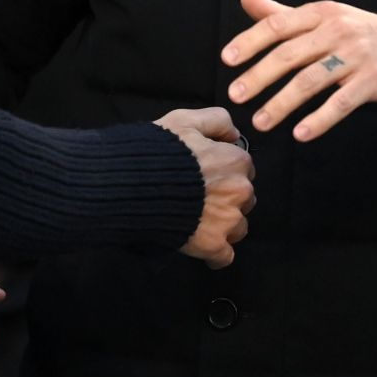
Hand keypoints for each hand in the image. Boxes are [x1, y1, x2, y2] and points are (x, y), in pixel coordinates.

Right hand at [153, 108, 255, 268]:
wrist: (133, 187)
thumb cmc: (159, 151)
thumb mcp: (185, 120)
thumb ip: (217, 120)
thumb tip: (235, 135)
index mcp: (235, 161)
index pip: (242, 167)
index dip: (223, 169)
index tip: (205, 173)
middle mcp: (240, 191)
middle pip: (243, 198)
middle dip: (226, 197)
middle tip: (199, 196)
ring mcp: (228, 221)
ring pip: (237, 227)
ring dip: (222, 225)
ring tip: (196, 219)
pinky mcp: (213, 246)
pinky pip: (224, 257)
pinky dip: (214, 253)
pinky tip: (199, 245)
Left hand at [222, 0, 376, 141]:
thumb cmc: (361, 34)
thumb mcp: (324, 17)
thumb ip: (282, 13)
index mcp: (320, 13)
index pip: (278, 25)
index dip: (250, 41)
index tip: (228, 59)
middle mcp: (337, 31)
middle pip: (290, 54)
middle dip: (259, 76)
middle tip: (235, 95)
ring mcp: (356, 56)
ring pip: (311, 80)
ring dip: (282, 103)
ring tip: (260, 122)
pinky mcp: (374, 80)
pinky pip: (342, 102)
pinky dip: (320, 119)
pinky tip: (301, 133)